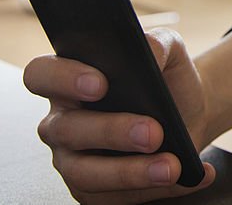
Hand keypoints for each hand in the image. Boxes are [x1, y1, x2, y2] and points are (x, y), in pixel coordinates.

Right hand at [23, 28, 216, 203]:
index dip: (63, 79)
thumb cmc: (166, 78)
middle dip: (111, 132)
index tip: (102, 84)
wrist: (190, 110)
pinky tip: (191, 176)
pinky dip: (158, 190)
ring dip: (132, 173)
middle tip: (153, 132)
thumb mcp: (168, 49)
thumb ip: (156, 43)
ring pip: (86, 173)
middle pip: (67, 130)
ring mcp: (73, 160)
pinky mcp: (94, 191)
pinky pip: (117, 198)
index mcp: (69, 80)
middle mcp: (63, 121)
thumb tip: (148, 53)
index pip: (40, 75)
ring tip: (172, 166)